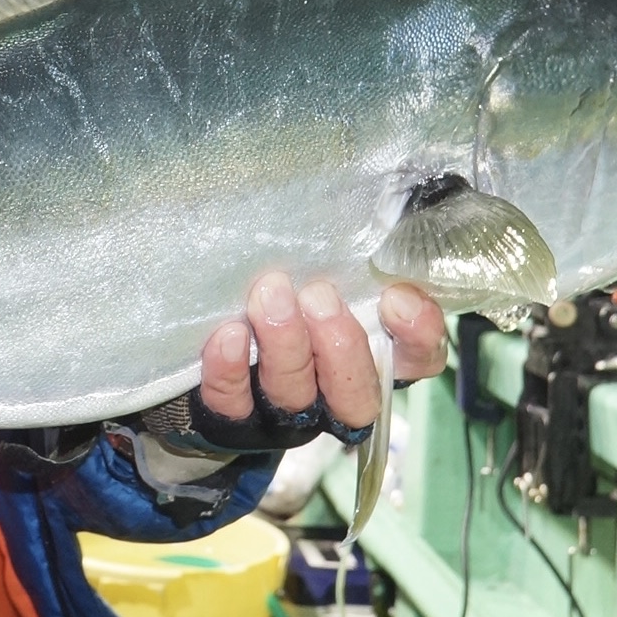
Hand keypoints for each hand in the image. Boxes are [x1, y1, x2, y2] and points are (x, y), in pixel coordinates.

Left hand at [197, 275, 446, 431]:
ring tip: (270, 295)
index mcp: (368, 359)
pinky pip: (233, 402)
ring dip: (286, 345)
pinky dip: (231, 370)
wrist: (199, 348)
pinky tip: (229, 335)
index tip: (398, 299)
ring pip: (295, 395)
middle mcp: (331, 395)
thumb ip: (347, 252)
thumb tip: (379, 199)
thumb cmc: (279, 291)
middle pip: (356, 396)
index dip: (417, 338)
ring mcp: (280, 413)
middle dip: (342, 346)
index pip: (414, 361)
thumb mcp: (318, 267)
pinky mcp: (228, 417)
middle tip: (319, 295)